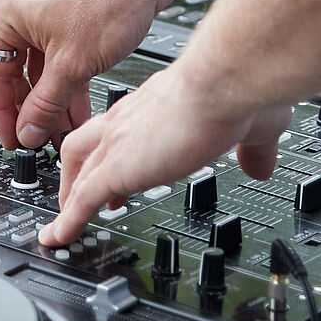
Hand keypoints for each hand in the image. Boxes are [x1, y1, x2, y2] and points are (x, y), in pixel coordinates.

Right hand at [0, 0, 183, 151]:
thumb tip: (28, 131)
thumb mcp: (72, 64)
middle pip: (15, 71)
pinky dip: (66, 81)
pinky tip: (78, 109)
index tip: (14, 141)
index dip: (3, 114)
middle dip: (32, 109)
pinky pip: (58, 54)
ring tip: (65, 131)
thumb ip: (45, 104)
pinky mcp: (66, 12)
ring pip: (40, 66)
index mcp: (5, 13)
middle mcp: (18, 7)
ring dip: (52, 99)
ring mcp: (43, 9)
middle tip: (41, 140)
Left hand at [38, 58, 292, 247]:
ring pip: (76, 167)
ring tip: (65, 222)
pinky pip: (80, 200)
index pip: (124, 128)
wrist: (223, 83)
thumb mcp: (252, 125)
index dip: (118, 150)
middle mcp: (129, 117)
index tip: (123, 171)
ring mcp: (118, 141)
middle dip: (79, 170)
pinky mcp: (116, 167)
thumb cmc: (236, 91)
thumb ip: (254, 148)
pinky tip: (59, 238)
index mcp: (156, 104)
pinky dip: (67, 221)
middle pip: (85, 142)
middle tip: (82, 197)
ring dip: (69, 195)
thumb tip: (260, 166)